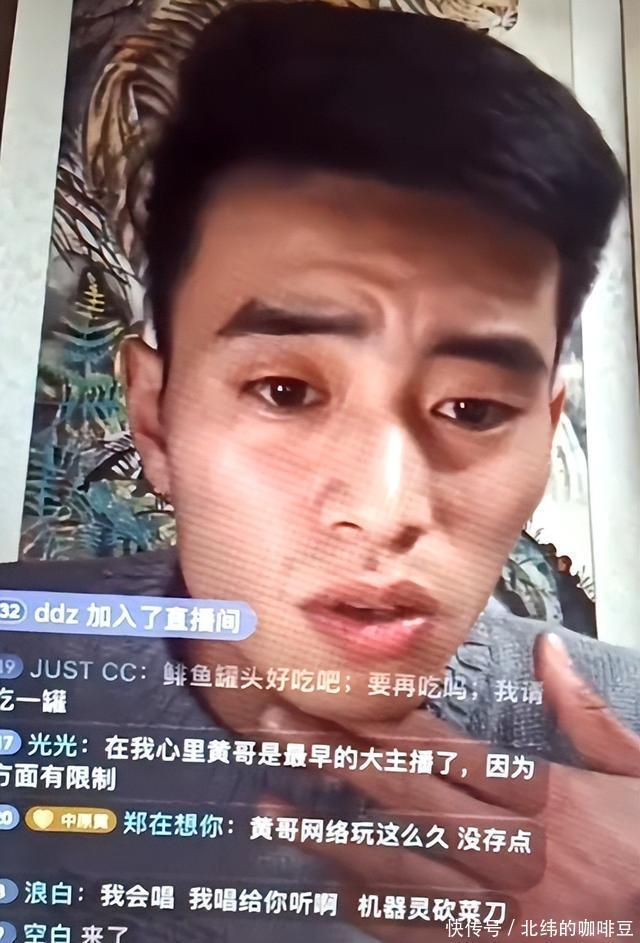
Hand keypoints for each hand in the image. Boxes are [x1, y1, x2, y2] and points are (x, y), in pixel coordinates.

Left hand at [258, 634, 639, 940]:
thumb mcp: (638, 774)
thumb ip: (586, 714)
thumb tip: (547, 649)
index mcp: (547, 801)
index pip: (446, 752)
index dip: (381, 725)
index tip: (330, 701)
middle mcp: (516, 853)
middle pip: (408, 797)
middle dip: (336, 760)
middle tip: (276, 732)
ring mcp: (502, 914)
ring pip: (400, 869)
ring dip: (331, 840)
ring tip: (273, 814)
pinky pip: (421, 934)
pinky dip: (372, 911)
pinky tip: (329, 887)